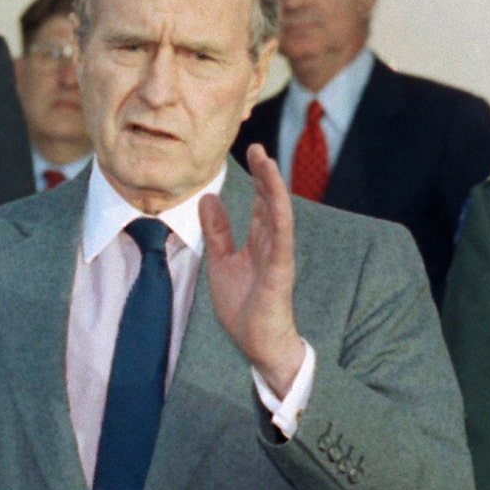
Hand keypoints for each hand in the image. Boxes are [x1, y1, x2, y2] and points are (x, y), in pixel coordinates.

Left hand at [201, 144, 305, 396]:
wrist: (256, 342)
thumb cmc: (244, 306)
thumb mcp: (220, 261)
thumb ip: (217, 231)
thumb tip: (208, 198)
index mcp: (258, 242)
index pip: (258, 203)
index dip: (255, 178)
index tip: (250, 152)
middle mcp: (271, 244)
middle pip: (269, 202)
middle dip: (265, 175)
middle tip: (258, 147)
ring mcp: (278, 256)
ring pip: (278, 215)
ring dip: (274, 188)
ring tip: (267, 163)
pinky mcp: (280, 272)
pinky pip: (281, 239)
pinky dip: (279, 216)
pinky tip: (275, 198)